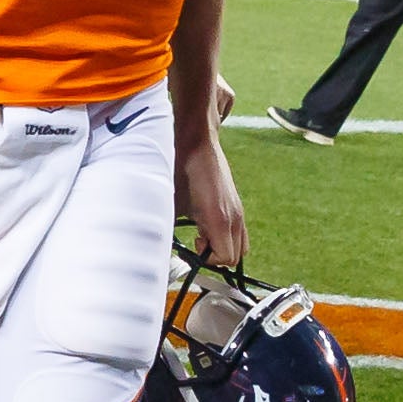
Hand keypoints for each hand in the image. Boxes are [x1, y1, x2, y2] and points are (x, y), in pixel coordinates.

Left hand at [175, 130, 247, 269]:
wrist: (197, 141)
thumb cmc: (182, 170)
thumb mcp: (172, 204)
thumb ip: (171, 229)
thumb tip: (162, 246)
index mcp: (220, 219)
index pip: (226, 259)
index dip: (207, 260)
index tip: (193, 247)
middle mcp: (235, 217)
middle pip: (236, 256)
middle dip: (215, 255)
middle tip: (197, 241)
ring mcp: (238, 210)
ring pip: (240, 245)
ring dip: (222, 245)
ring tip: (202, 233)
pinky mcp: (237, 204)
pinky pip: (238, 231)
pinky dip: (225, 235)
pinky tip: (207, 221)